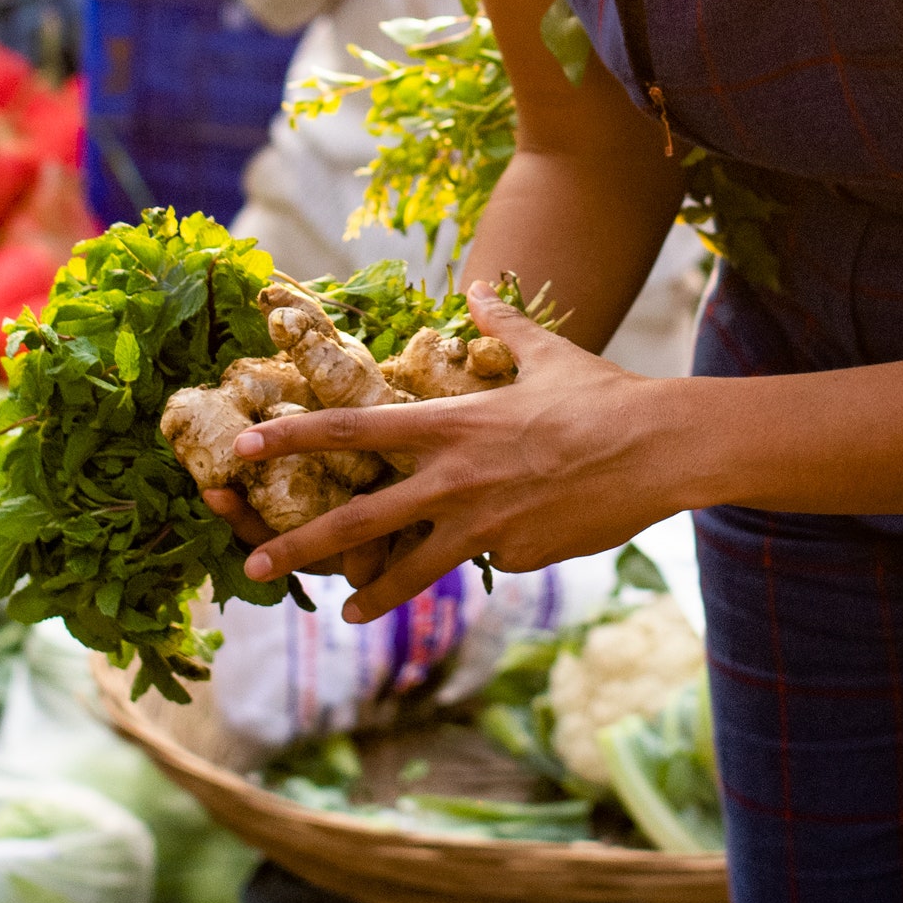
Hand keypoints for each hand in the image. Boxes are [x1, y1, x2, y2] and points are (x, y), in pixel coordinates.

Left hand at [222, 286, 691, 619]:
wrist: (660, 450)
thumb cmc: (603, 395)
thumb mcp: (547, 353)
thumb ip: (501, 327)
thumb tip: (479, 288)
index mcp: (451, 424)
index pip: (351, 430)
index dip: (291, 436)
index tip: (242, 446)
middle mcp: (455, 478)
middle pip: (359, 519)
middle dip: (298, 545)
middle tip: (252, 563)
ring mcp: (484, 525)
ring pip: (411, 567)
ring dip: (371, 593)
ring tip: (343, 614)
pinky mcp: (517, 557)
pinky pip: (491, 560)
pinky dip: (495, 550)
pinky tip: (530, 533)